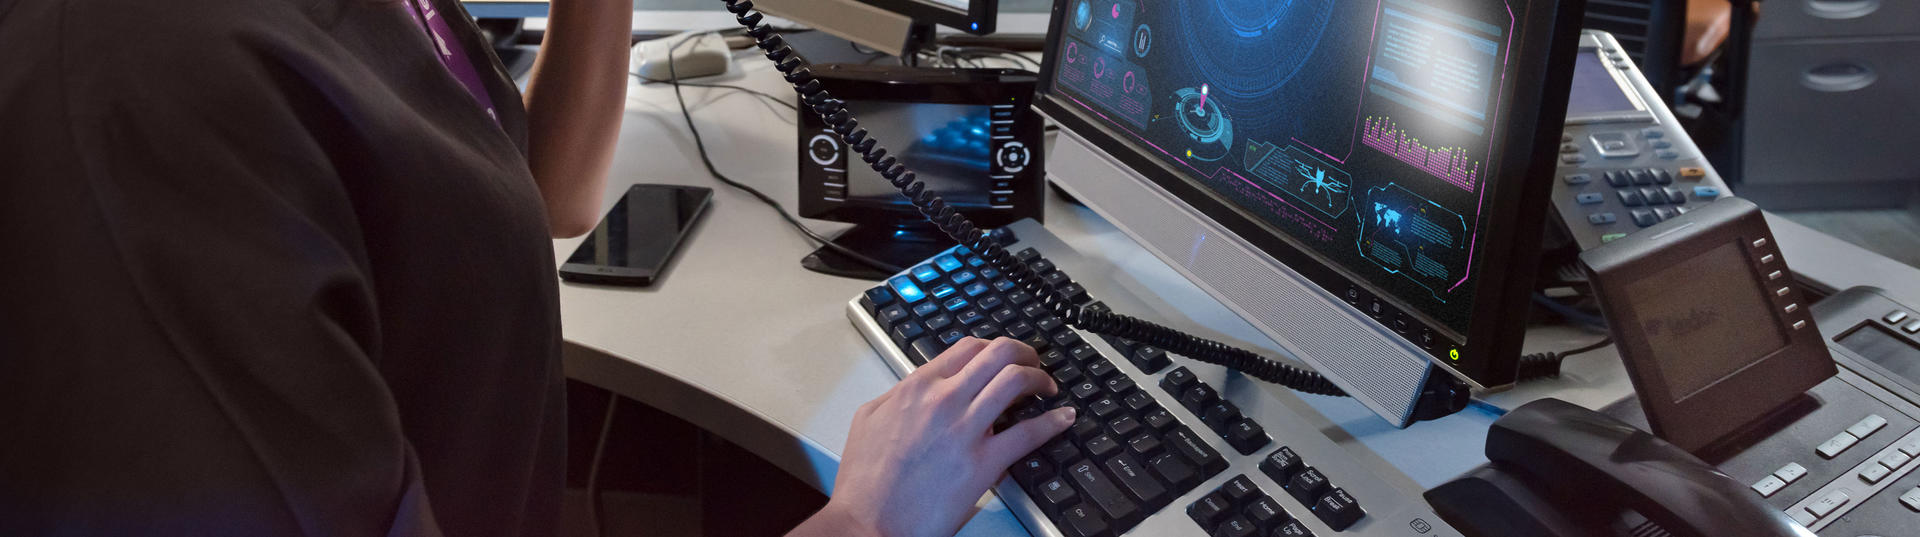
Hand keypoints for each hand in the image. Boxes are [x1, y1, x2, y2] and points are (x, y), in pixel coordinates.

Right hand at [791, 337, 1075, 536]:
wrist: (866, 524)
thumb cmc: (864, 483)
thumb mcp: (870, 421)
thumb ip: (899, 397)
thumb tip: (919, 389)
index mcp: (916, 388)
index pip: (967, 348)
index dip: (994, 347)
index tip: (1004, 357)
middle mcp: (943, 400)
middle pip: (998, 354)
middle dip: (1025, 353)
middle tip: (1034, 363)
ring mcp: (964, 430)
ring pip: (1016, 381)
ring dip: (1040, 379)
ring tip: (1048, 389)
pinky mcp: (982, 464)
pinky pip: (1029, 433)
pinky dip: (1053, 421)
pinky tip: (1063, 418)